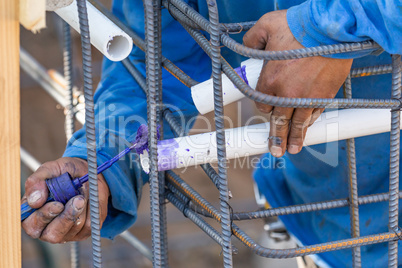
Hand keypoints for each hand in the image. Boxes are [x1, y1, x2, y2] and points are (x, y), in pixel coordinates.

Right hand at [22, 157, 109, 242]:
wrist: (88, 173)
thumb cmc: (64, 173)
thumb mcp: (50, 169)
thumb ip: (37, 182)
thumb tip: (34, 201)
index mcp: (32, 215)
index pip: (32, 226)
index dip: (45, 216)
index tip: (58, 204)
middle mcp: (46, 228)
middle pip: (53, 235)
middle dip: (67, 216)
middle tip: (78, 198)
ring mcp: (65, 232)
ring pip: (74, 229)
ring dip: (82, 208)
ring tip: (83, 192)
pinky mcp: (83, 232)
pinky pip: (89, 226)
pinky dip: (92, 210)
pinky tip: (89, 199)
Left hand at [243, 10, 352, 156]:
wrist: (331, 28)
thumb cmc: (297, 25)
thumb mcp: (266, 26)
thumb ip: (252, 39)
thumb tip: (247, 44)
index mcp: (269, 81)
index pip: (262, 105)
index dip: (264, 106)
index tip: (266, 107)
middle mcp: (286, 94)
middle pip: (279, 121)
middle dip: (276, 138)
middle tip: (275, 151)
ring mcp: (307, 97)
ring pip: (298, 123)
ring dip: (295, 138)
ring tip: (291, 149)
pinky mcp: (325, 95)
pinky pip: (315, 113)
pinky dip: (311, 121)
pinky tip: (308, 127)